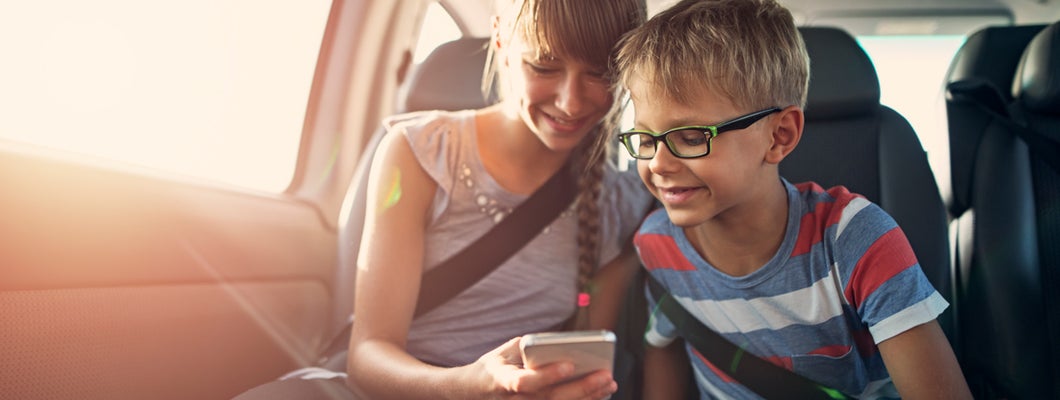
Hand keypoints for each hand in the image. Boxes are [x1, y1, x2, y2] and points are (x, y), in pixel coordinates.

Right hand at [473, 336, 617, 399]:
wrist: (474, 393)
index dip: (547, 375)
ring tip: (609, 384)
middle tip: (605, 375)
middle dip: (581, 387)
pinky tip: (599, 394)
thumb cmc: (496, 367)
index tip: (569, 364)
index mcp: (501, 380)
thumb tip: (561, 345)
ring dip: (587, 398)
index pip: (525, 382)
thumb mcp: (504, 352)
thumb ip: (529, 347)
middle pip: (550, 398)